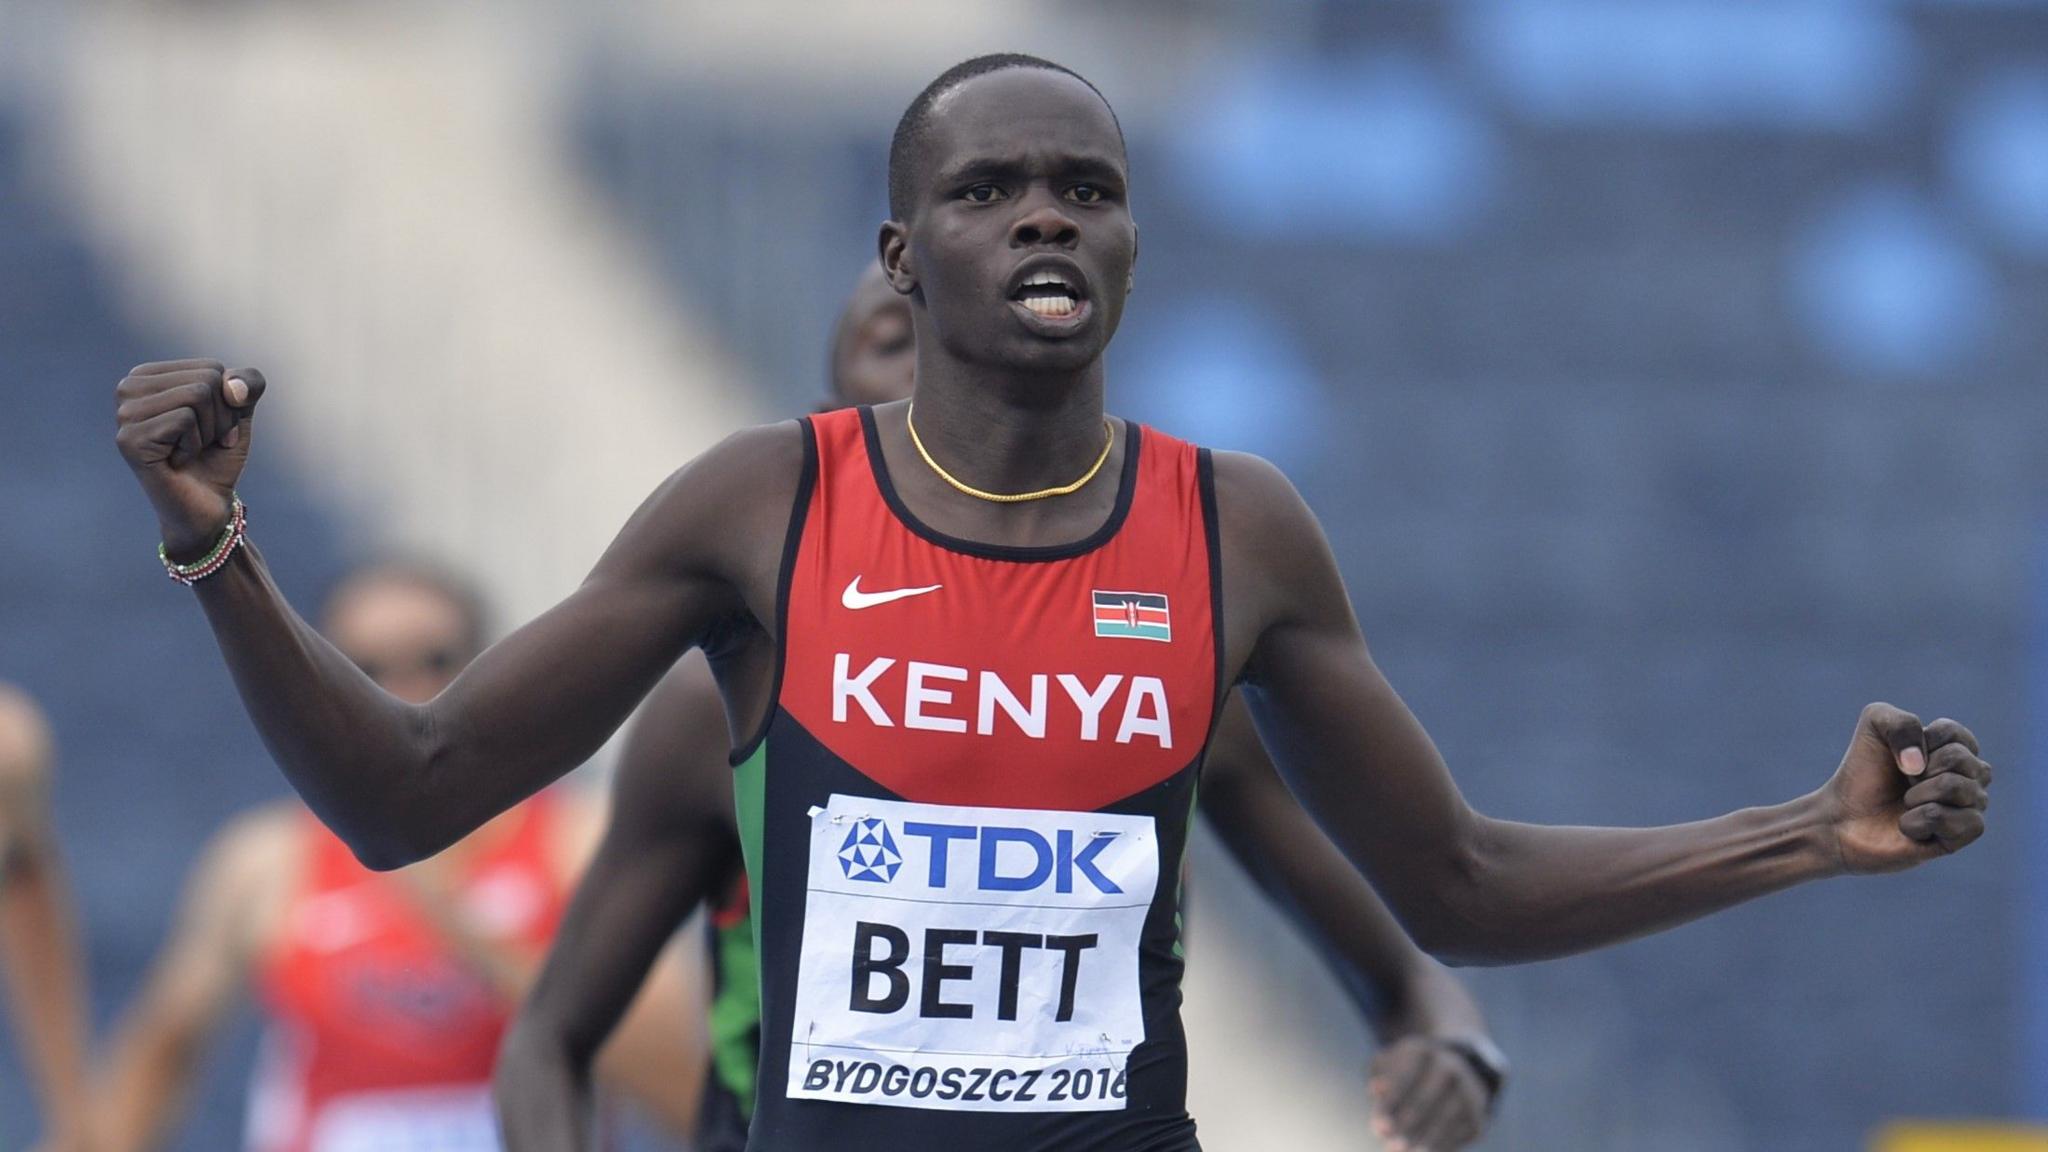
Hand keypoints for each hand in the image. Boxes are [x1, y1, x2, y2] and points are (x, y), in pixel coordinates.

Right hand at [114, 360, 264, 557]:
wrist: (207, 505)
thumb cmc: (217, 456)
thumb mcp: (240, 411)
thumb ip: (246, 383)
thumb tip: (231, 385)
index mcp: (148, 375)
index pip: (211, 368)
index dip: (226, 402)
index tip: (210, 427)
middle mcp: (127, 388)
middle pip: (206, 381)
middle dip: (220, 418)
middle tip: (203, 443)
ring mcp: (124, 414)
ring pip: (197, 396)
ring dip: (209, 431)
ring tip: (189, 450)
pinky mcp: (129, 439)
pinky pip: (184, 420)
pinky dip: (194, 444)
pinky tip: (177, 460)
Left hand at [1368, 1036, 1490, 1151]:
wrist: (1456, 1071)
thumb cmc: (1409, 1071)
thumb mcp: (1391, 1065)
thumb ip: (1381, 1075)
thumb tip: (1376, 1089)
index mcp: (1422, 1051)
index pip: (1406, 1077)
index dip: (1391, 1103)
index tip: (1377, 1127)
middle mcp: (1450, 1068)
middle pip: (1426, 1100)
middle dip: (1406, 1125)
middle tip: (1390, 1146)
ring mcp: (1467, 1092)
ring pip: (1444, 1120)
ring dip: (1424, 1141)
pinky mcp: (1477, 1117)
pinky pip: (1457, 1135)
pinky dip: (1439, 1147)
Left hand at [1823, 703, 1990, 873]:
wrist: (1845, 817)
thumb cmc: (1864, 771)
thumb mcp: (1874, 725)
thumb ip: (1901, 723)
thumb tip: (1918, 763)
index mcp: (1958, 746)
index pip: (1952, 733)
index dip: (1916, 743)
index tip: (1901, 757)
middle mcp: (1972, 775)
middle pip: (1958, 759)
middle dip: (1916, 771)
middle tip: (1904, 783)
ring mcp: (1971, 805)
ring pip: (1955, 787)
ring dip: (1915, 795)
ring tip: (1905, 803)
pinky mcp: (1963, 835)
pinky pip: (1955, 820)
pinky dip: (1919, 821)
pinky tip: (1908, 826)